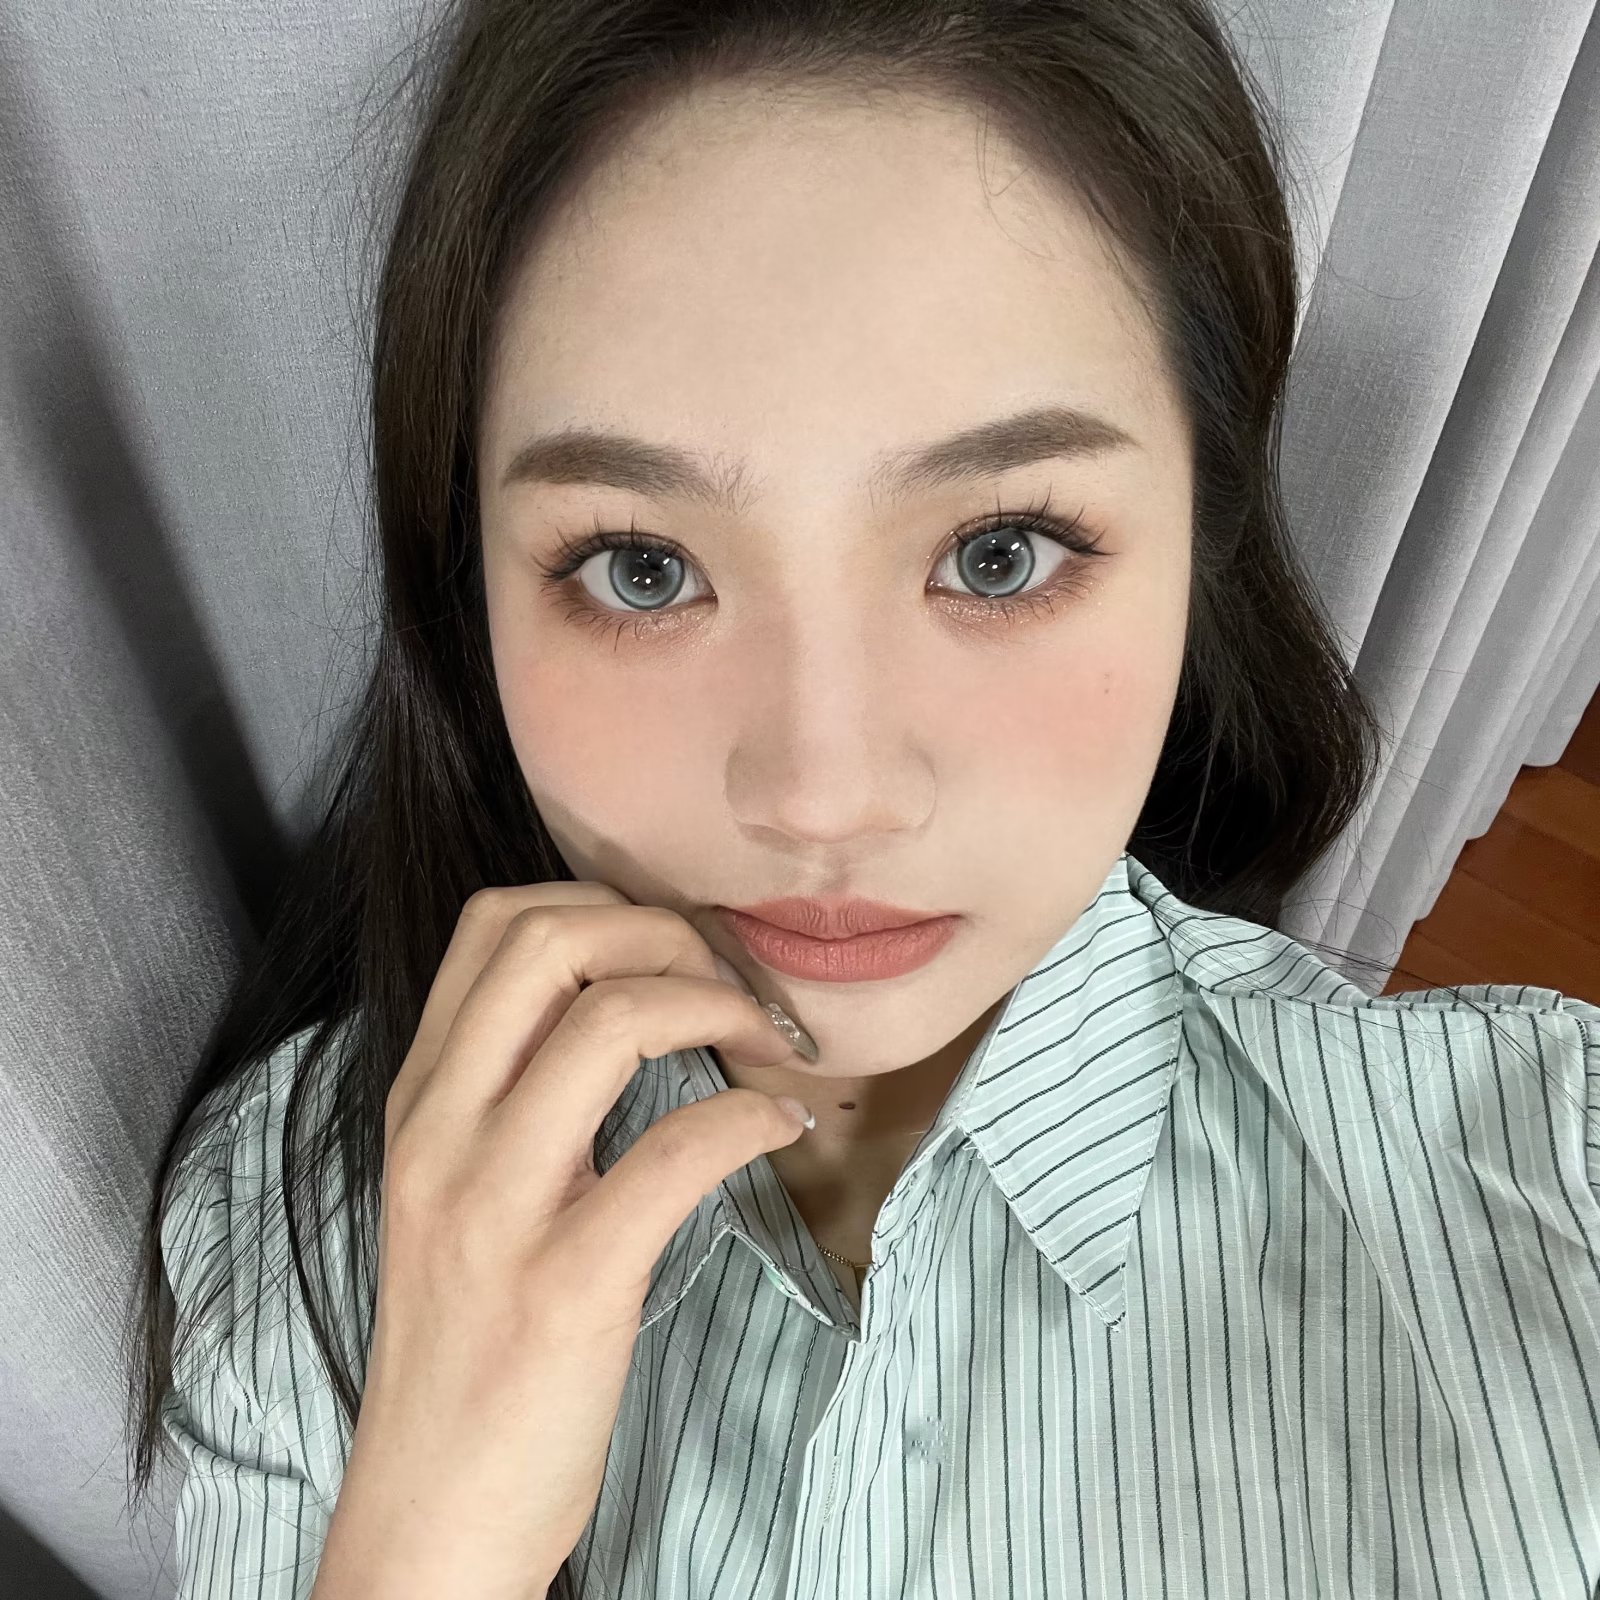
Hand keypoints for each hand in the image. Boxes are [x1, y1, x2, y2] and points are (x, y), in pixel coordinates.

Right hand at [309, 883, 810, 1599]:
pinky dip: (751, 1114)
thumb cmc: (466, 1341)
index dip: (604, 904)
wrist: (431, 1508)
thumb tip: (621, 1004)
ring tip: (770, 1042)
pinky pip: (678, 1151)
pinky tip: (781, 1123)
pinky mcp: (565, 1284)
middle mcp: (442, 1134)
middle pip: (552, 943)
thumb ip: (509, 1094)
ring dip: (721, 1008)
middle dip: (667, 935)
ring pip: (613, 1024)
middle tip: (732, 985)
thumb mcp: (457, 1191)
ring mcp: (496, 1207)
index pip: (494, 925)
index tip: (673, 948)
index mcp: (420, 1102)